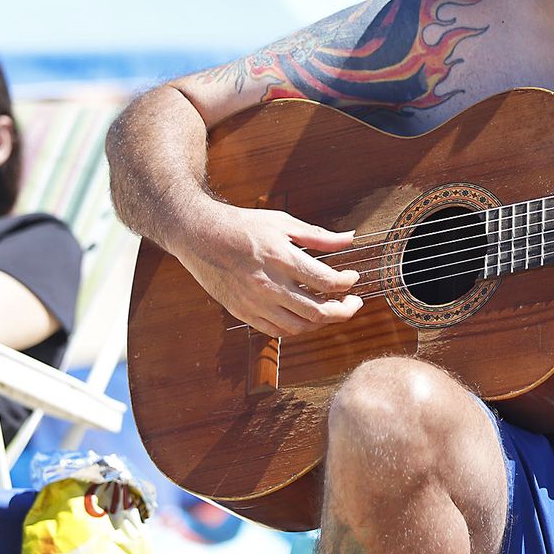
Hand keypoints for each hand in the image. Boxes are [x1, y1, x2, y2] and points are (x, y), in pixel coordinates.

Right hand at [171, 201, 362, 338]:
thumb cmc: (242, 226)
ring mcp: (254, 303)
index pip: (326, 281)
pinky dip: (297, 328)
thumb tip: (350, 238)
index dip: (347, 283)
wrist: (199, 235)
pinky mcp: (242, 313)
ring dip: (322, 322)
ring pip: (299, 326)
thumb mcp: (283, 222)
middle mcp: (268, 285)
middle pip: (317, 311)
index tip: (353, 278)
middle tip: (354, 303)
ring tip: (332, 310)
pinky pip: (276, 332)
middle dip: (344, 311)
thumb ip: (318, 236)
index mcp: (281, 258)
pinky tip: (305, 316)